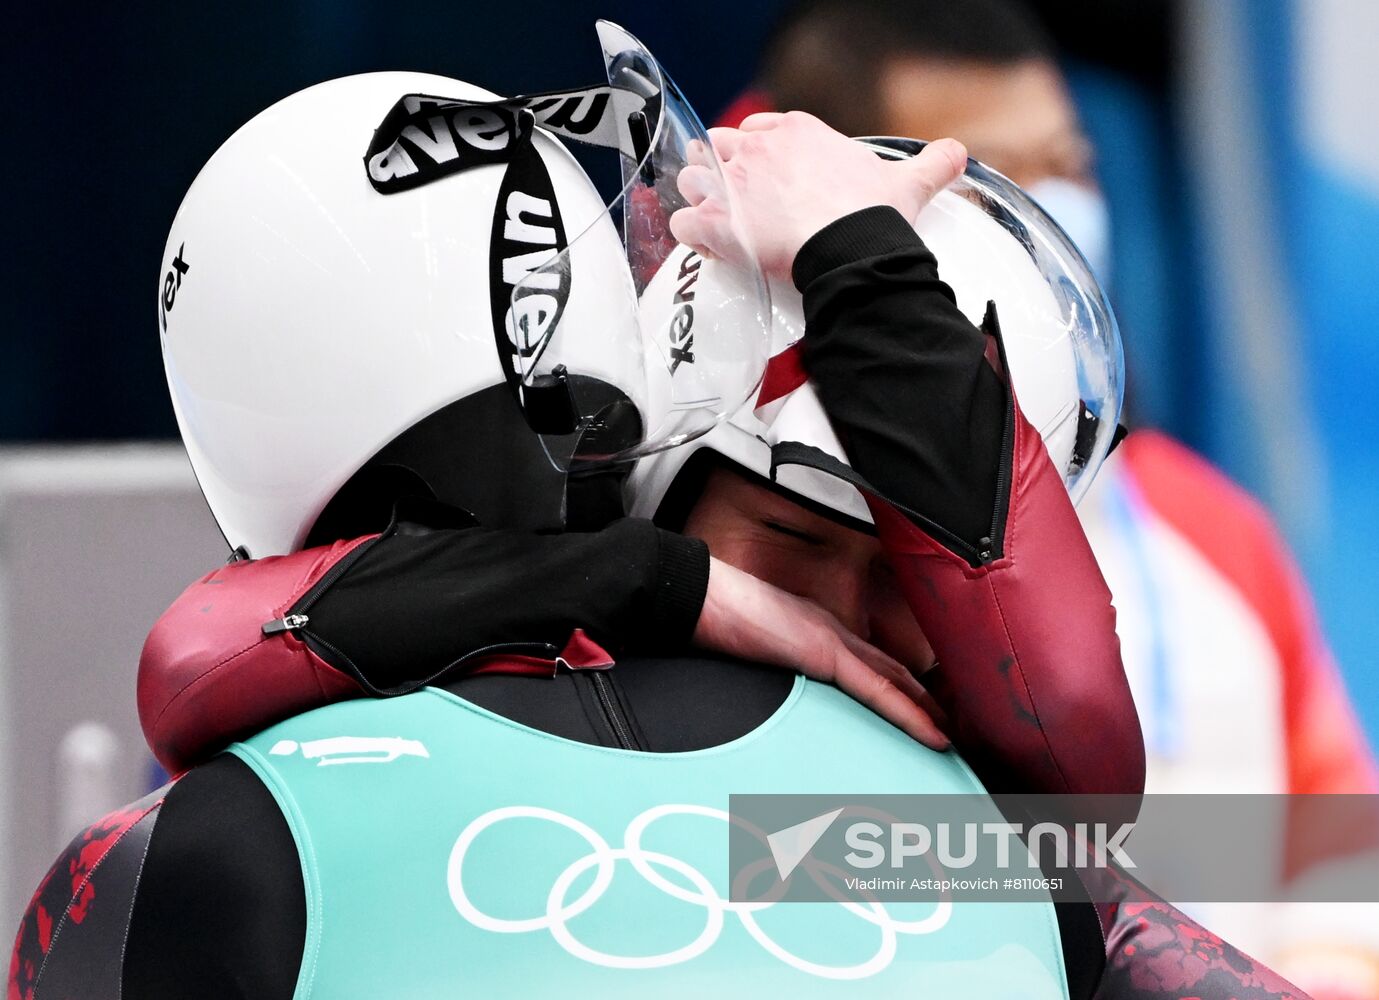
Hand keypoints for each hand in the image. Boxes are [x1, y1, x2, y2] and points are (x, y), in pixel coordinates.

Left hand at [669, 112, 966, 278]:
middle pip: (719, 148)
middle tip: (738, 201)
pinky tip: (707, 247)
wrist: (852, 248)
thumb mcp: (910, 181)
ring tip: (717, 223)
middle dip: (723, 172)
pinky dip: (691, 236)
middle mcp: (758, 150)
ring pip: (694, 178)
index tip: (765, 175)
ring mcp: (733, 184)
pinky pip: (684, 223)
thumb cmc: (873, 216)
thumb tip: (956, 155)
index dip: (756, 153)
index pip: (758, 130)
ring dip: (701, 199)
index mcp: (797, 133)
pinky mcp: (717, 222)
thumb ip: (933, 163)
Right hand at [693, 557, 949, 749]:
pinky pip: (878, 689)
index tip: (922, 713)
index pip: (870, 664)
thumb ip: (769, 669)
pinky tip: (934, 734)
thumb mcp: (749, 651)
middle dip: (925, 701)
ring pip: (896, 681)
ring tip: (952, 738)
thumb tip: (769, 698)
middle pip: (893, 671)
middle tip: (950, 730)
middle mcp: (832, 632)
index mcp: (815, 631)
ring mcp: (832, 640)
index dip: (901, 689)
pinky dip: (910, 713)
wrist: (695, 598)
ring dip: (929, 711)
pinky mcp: (825, 653)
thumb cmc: (710, 621)